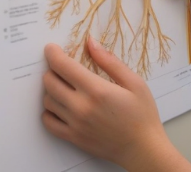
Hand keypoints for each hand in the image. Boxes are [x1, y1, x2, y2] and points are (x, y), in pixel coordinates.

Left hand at [42, 38, 190, 171]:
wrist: (141, 148)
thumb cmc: (142, 114)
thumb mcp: (134, 82)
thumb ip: (110, 62)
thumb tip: (91, 43)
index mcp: (97, 90)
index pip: (64, 67)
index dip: (54, 54)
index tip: (51, 48)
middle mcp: (81, 107)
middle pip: (50, 82)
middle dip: (52, 69)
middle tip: (61, 66)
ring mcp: (74, 124)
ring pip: (48, 101)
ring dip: (51, 89)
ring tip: (64, 85)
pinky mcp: (72, 137)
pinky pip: (48, 122)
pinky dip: (49, 111)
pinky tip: (60, 105)